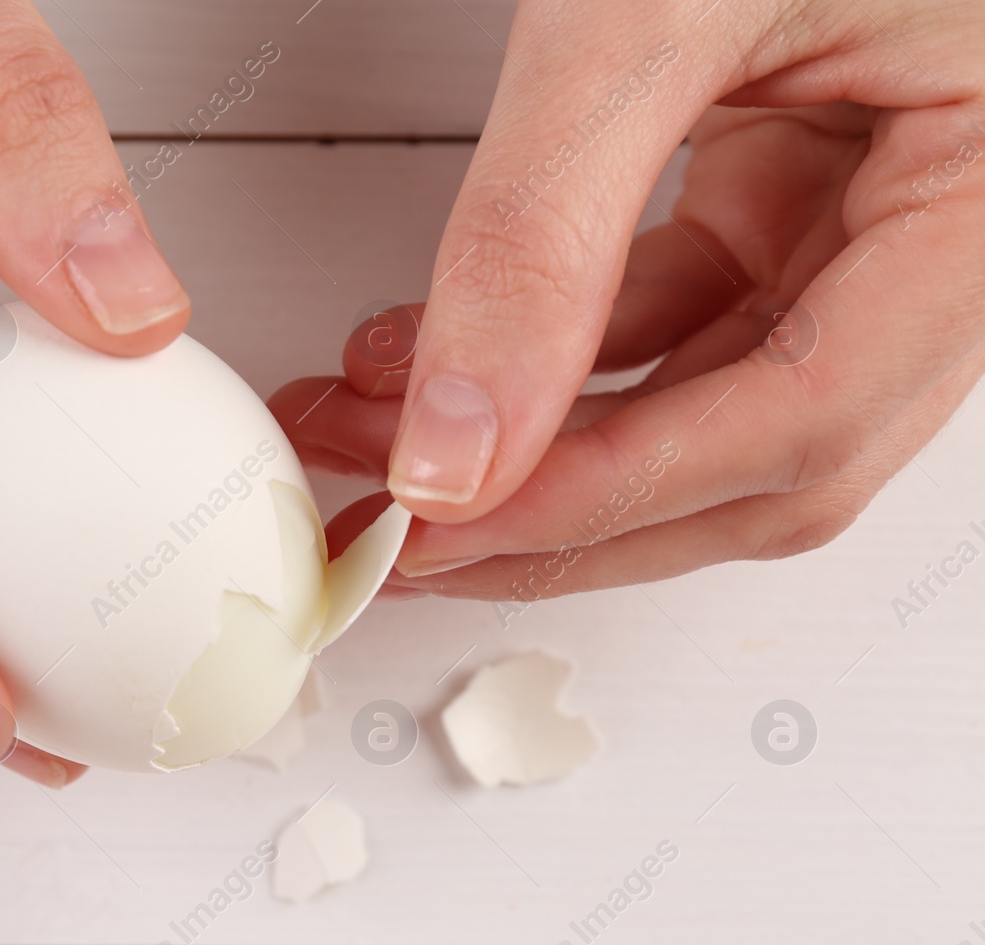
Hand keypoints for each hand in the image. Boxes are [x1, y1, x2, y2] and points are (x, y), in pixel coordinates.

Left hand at [274, 0, 984, 601]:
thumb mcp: (657, 6)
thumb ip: (549, 230)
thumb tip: (459, 443)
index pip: (799, 421)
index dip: (610, 498)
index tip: (447, 525)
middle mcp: (949, 233)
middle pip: (756, 463)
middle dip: (559, 514)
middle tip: (394, 537)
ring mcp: (869, 217)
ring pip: (699, 407)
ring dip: (529, 443)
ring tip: (373, 444)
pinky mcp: (789, 186)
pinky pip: (666, 316)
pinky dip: (542, 352)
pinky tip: (425, 358)